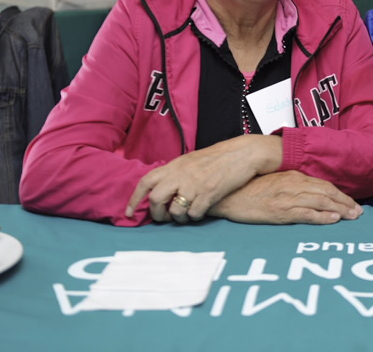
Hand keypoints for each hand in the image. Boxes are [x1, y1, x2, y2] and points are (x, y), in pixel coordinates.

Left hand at [125, 134, 282, 223]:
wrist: (242, 154)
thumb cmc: (218, 158)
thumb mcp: (191, 160)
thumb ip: (175, 173)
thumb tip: (162, 188)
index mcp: (175, 165)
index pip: (146, 181)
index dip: (134, 199)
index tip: (130, 213)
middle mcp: (181, 175)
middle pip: (157, 199)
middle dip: (156, 214)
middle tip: (163, 218)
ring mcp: (195, 185)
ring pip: (175, 210)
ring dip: (178, 218)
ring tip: (184, 216)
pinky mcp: (209, 194)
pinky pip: (194, 214)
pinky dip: (194, 217)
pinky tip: (199, 212)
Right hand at [207, 171, 362, 223]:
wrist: (229, 194)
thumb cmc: (250, 189)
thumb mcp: (275, 182)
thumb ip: (292, 185)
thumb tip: (309, 193)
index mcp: (293, 177)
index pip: (323, 185)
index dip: (340, 194)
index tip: (351, 203)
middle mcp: (294, 185)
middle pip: (327, 193)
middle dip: (345, 202)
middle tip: (359, 212)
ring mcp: (288, 198)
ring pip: (321, 202)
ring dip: (340, 209)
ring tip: (352, 217)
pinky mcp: (280, 211)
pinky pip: (306, 213)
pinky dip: (322, 216)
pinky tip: (333, 219)